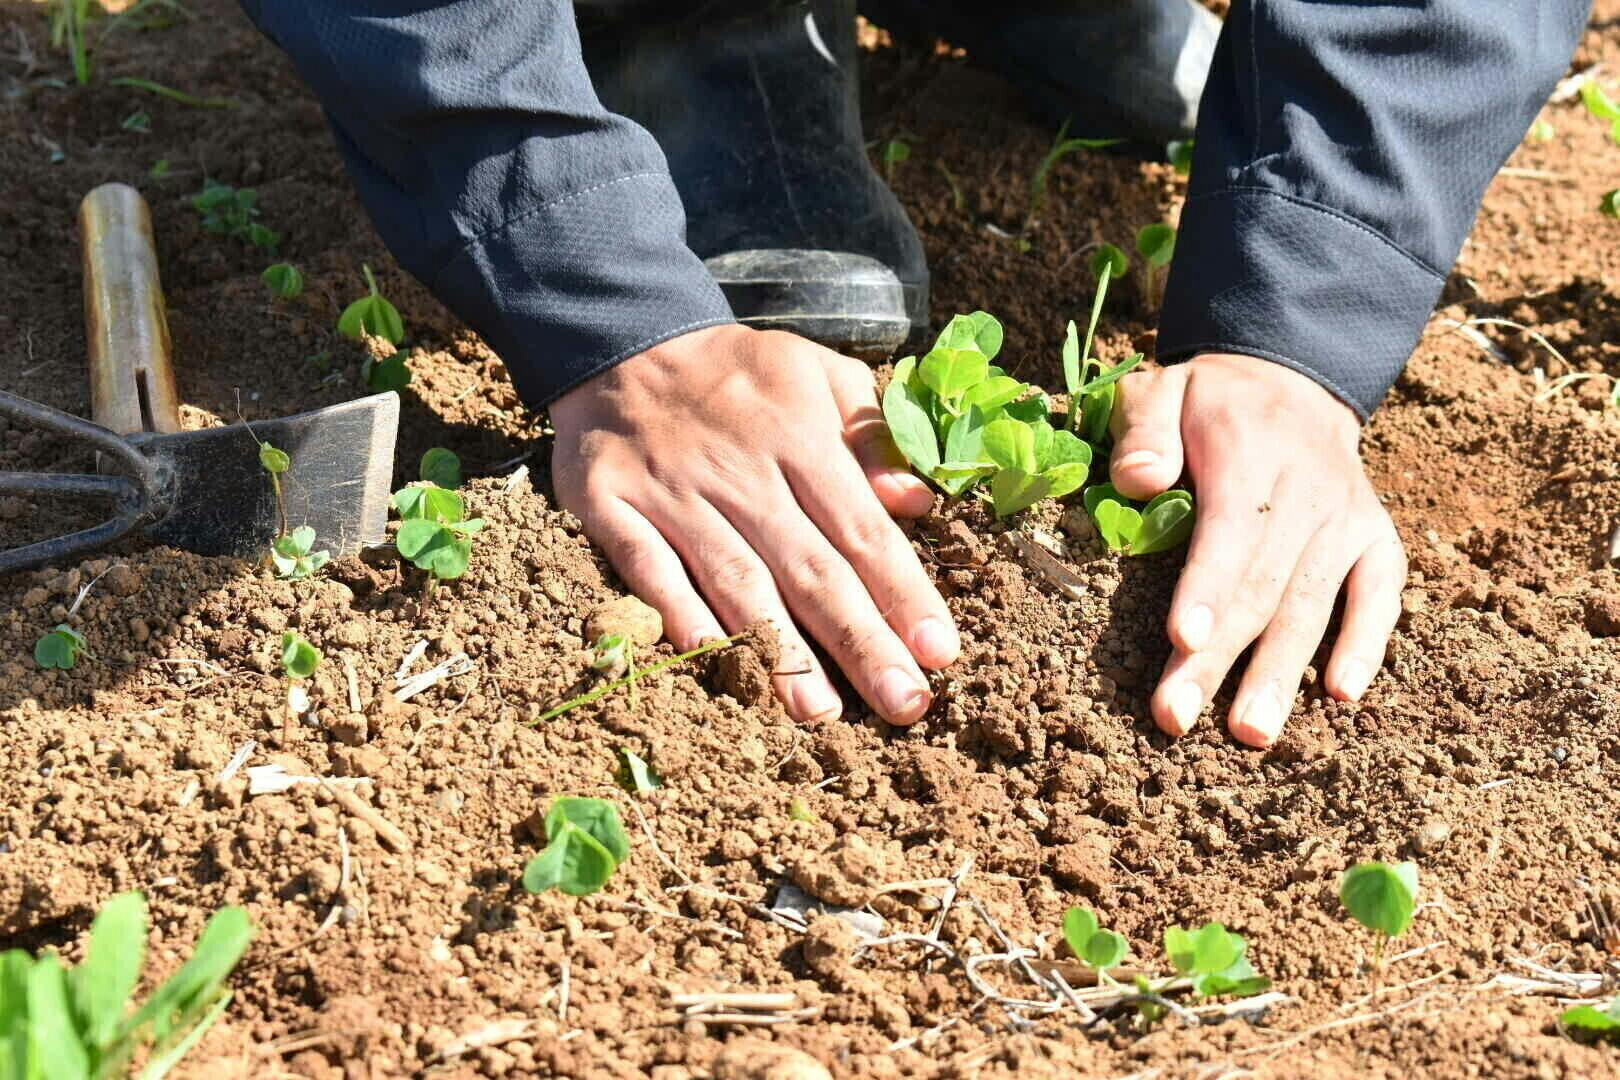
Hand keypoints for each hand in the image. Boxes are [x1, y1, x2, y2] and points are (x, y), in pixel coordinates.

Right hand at [549, 324, 959, 725]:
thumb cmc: (738, 375)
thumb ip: (871, 433)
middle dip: (861, 641)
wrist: (621, 343)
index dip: (903, 594)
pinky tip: (711, 656)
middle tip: (902, 704)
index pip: (863, 529)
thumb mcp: (817, 372)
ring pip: (735, 578)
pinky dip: (676, 609)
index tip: (938, 653)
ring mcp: (672, 490)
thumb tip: (917, 501)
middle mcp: (741, 469)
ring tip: (818, 711)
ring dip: (778, 648)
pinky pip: (646, 564)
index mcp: (800, 436)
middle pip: (810, 568)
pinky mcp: (609, 503)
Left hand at [1108, 353, 1406, 747]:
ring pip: (1312, 605)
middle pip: (1262, 585)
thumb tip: (1137, 481)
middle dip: (1221, 658)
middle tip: (1178, 717)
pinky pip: (1379, 596)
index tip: (1183, 641)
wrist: (1292, 376)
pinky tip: (1341, 695)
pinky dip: (1367, 644)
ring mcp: (1348, 520)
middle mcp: (1310, 493)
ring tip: (1249, 734)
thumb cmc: (1209, 400)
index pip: (1230, 530)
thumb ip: (1145, 429)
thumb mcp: (1164, 388)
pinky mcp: (1375, 540)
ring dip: (1281, 673)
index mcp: (1251, 455)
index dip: (1207, 588)